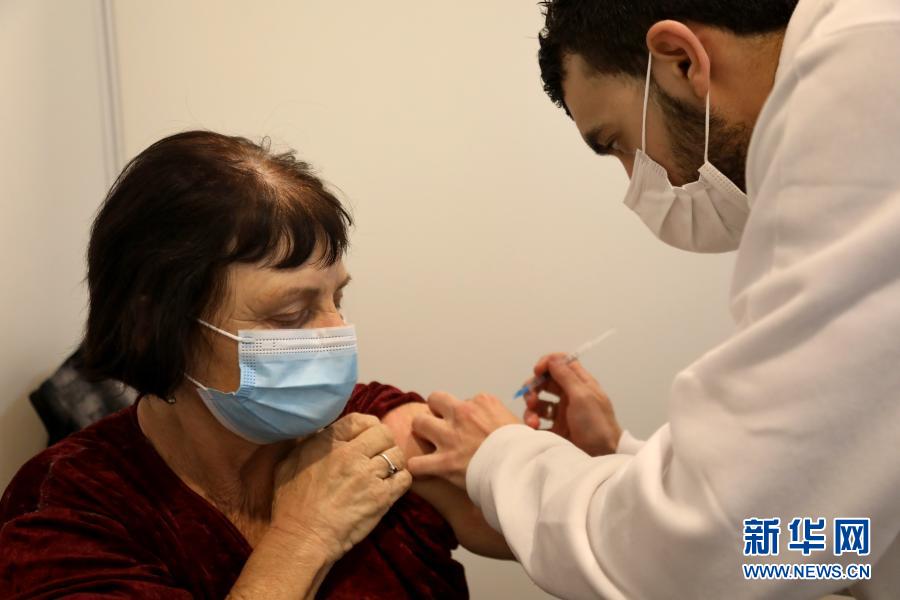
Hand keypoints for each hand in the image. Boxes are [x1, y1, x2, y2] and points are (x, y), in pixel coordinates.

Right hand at [270, 412, 411, 561]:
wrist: (303, 537)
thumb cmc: (291, 504)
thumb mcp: (288, 463)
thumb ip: (307, 443)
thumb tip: (319, 431)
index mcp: (329, 442)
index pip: (360, 419)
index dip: (368, 426)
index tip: (367, 437)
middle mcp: (351, 453)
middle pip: (384, 433)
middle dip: (384, 443)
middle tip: (378, 456)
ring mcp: (369, 474)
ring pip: (397, 454)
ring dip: (394, 462)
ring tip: (385, 473)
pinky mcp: (382, 496)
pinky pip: (404, 478)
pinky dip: (401, 480)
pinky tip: (391, 487)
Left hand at [407, 392, 519, 488]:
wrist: (521, 470)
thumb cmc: (524, 449)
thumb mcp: (516, 422)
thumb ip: (499, 418)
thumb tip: (494, 424)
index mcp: (482, 402)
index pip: (463, 401)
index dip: (465, 414)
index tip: (471, 426)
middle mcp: (462, 414)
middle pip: (435, 400)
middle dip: (436, 412)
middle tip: (442, 426)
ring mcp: (450, 437)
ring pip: (418, 423)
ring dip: (422, 432)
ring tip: (428, 442)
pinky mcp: (443, 462)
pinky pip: (416, 462)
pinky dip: (418, 467)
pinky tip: (422, 469)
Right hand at [523, 353, 621, 455]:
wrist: (602, 457)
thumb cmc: (596, 424)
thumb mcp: (583, 396)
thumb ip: (566, 376)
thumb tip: (552, 358)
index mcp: (580, 384)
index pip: (561, 364)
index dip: (548, 363)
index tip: (538, 371)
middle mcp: (570, 396)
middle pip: (545, 383)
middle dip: (534, 388)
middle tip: (531, 398)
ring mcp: (562, 414)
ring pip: (538, 402)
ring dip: (531, 408)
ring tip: (533, 420)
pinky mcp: (555, 430)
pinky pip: (537, 421)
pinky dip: (532, 422)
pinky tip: (535, 428)